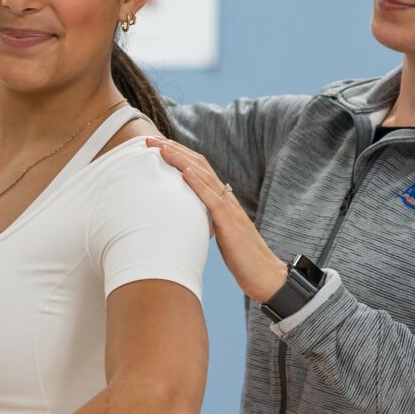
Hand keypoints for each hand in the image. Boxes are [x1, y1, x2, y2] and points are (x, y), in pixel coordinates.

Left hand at [145, 137, 289, 303]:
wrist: (264, 274)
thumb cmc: (241, 256)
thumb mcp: (218, 232)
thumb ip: (206, 219)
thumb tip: (187, 216)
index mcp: (222, 199)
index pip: (198, 168)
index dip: (177, 154)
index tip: (155, 145)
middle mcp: (226, 198)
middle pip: (199, 165)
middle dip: (174, 150)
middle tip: (150, 139)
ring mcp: (229, 209)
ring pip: (204, 177)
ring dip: (182, 160)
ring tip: (163, 148)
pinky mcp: (230, 224)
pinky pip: (213, 200)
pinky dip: (199, 184)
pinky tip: (186, 172)